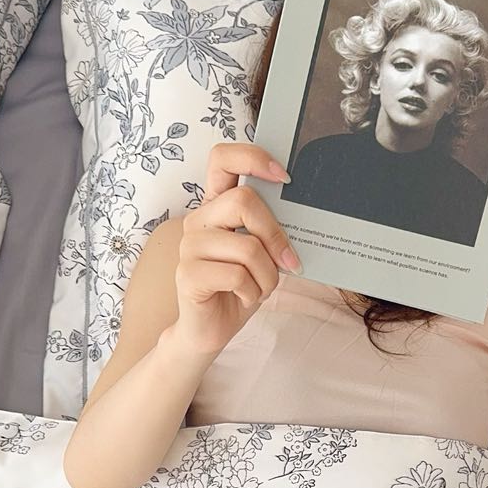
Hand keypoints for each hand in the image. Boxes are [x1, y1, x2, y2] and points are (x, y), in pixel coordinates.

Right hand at [172, 143, 301, 356]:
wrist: (212, 330)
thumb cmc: (240, 288)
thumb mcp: (262, 254)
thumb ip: (270, 230)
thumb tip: (300, 216)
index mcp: (216, 206)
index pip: (223, 158)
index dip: (253, 157)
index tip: (284, 177)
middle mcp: (199, 220)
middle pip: (243, 201)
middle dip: (274, 234)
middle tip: (287, 260)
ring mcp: (189, 246)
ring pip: (247, 246)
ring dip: (267, 275)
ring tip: (261, 288)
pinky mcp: (187, 274)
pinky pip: (237, 275)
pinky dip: (253, 292)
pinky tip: (245, 297)